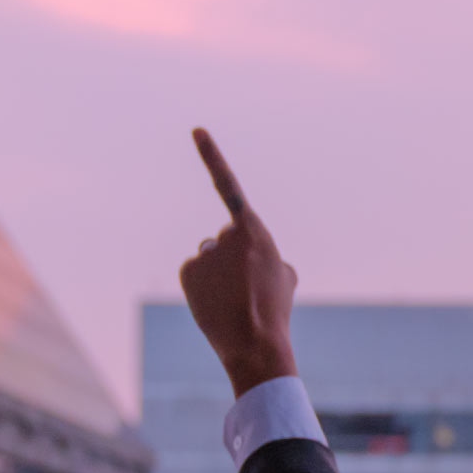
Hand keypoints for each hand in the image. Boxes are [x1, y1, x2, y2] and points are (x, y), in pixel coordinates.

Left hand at [180, 128, 299, 396]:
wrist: (256, 342)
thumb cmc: (276, 309)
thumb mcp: (285, 277)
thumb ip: (268, 255)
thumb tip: (256, 259)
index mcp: (255, 232)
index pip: (228, 186)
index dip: (212, 156)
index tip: (196, 130)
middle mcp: (226, 235)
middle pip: (224, 240)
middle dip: (232, 259)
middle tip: (247, 289)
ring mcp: (205, 253)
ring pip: (209, 258)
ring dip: (219, 275)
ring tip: (233, 301)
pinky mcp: (188, 270)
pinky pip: (195, 273)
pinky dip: (202, 287)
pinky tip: (215, 304)